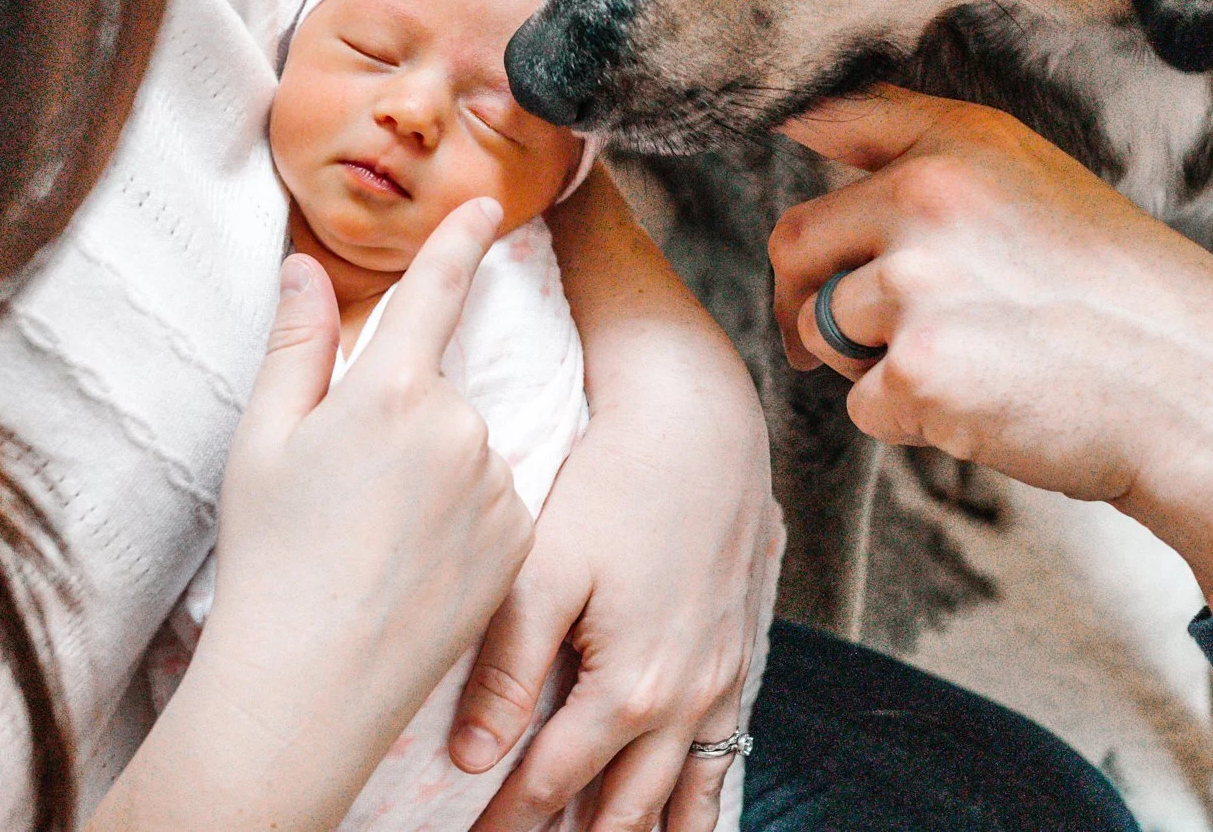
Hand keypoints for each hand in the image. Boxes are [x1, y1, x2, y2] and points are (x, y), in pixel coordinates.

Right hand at [98, 199, 533, 829]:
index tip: (489, 205)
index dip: (461, 239)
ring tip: (377, 542)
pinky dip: (465, 518)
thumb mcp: (265, 440)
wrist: (312, 681)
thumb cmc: (271, 557)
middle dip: (402, 420)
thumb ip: (297, 343)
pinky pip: (495, 500)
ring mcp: (498, 485)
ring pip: (468, 449)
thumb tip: (304, 265)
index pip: (437, 290)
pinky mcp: (521, 539)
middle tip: (345, 493)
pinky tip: (416, 565)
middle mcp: (460, 427)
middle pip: (438, 391)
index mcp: (391, 391)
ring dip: (435, 472)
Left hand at [449, 169, 780, 831]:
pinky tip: (681, 819)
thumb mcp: (545, 568)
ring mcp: (722, 681)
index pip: (554, 785)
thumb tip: (472, 756)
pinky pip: (724, 755)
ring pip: (681, 794)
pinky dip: (699, 799)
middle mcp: (686, 700)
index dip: (507, 820)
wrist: (700, 422)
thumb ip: (508, 668)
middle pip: (623, 807)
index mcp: (631, 688)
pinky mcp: (740, 653)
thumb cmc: (613, 484)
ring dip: (639, 830)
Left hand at [768, 85, 1212, 611]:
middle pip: (796, 241)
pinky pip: (862, 406)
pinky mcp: (917, 368)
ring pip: (823, 329)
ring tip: (973, 368)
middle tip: (856, 336)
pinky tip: (988, 410)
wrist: (1211, 397)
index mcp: (964, 144)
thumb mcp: (1042, 190)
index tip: (781, 147)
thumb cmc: (1131, 303)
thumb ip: (936, 162)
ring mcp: (919, 281)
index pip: (834, 117)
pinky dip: (910, 424)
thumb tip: (805, 130)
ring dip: (871, 365)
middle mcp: (931, 196)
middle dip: (810, 295)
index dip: (793, 135)